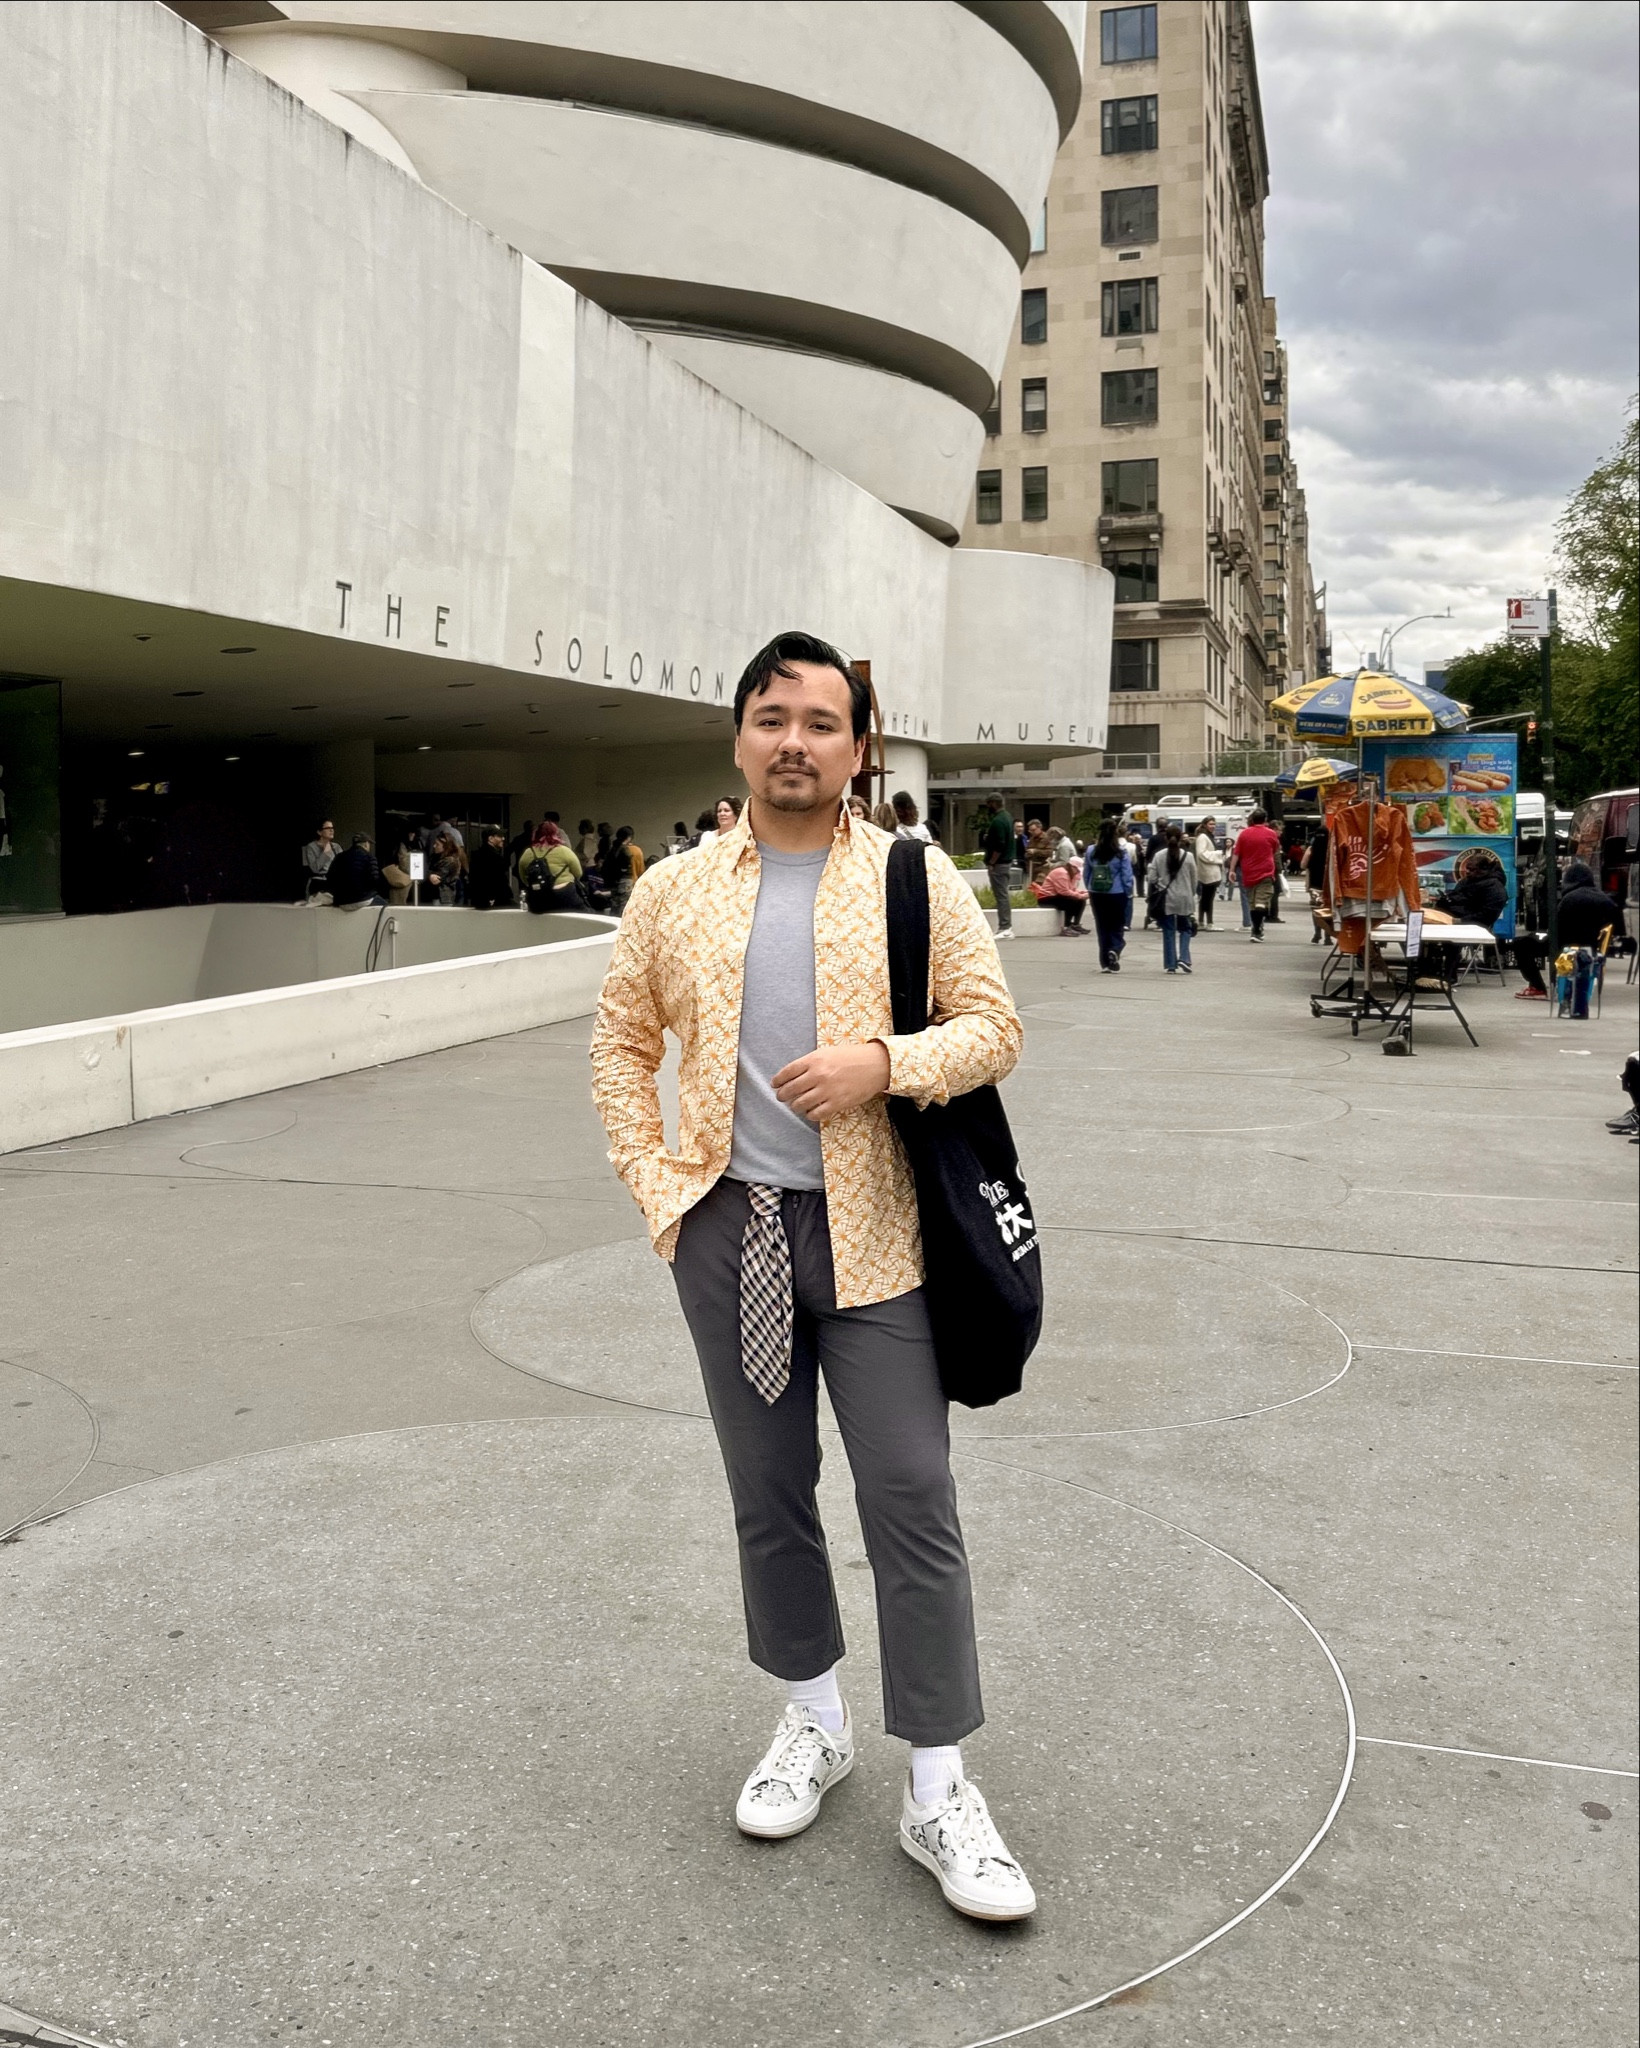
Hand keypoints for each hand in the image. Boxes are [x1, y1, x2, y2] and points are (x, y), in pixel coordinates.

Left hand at [772, 1042, 890, 1123]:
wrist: (875, 1065)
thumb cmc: (851, 1057)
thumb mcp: (827, 1052)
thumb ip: (810, 1062)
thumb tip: (793, 1074)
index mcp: (814, 1060)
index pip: (788, 1072)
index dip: (778, 1080)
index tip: (775, 1084)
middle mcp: (818, 1075)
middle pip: (791, 1089)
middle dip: (783, 1095)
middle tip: (781, 1097)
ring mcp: (827, 1091)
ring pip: (800, 1104)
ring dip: (795, 1106)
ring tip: (795, 1105)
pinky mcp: (837, 1103)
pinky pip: (816, 1114)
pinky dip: (809, 1114)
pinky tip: (810, 1112)